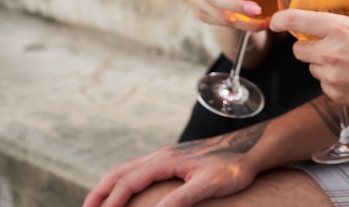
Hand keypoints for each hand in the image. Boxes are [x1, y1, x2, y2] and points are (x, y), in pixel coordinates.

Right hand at [82, 125, 266, 206]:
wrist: (251, 148)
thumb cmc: (234, 165)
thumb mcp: (209, 184)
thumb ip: (182, 199)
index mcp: (166, 159)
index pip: (129, 181)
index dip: (112, 200)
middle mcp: (162, 154)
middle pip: (121, 171)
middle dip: (100, 191)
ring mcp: (167, 155)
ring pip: (128, 168)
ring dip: (110, 185)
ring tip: (97, 203)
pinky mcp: (174, 159)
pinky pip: (140, 168)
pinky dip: (125, 180)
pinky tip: (127, 191)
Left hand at [270, 0, 348, 122]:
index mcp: (340, 29)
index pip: (297, 21)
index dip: (280, 20)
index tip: (275, 22)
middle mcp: (331, 53)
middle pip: (299, 50)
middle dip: (308, 46)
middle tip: (327, 44)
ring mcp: (332, 77)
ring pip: (312, 68)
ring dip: (322, 65)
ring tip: (347, 63)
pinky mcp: (337, 96)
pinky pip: (324, 85)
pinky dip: (333, 82)